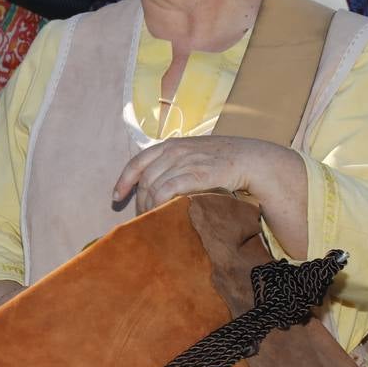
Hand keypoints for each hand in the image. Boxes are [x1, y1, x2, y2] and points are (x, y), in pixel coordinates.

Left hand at [112, 136, 287, 213]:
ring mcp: (185, 161)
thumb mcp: (193, 154)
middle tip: (140, 217)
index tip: (116, 197)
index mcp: (170, 145)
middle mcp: (174, 151)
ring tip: (150, 221)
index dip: (124, 180)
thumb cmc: (222, 160)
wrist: (251, 159)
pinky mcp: (197, 174)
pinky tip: (161, 215)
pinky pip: (168, 191)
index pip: (137, 162)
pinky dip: (160, 205)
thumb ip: (174, 163)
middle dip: (138, 201)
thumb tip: (154, 184)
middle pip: (145, 179)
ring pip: (154, 187)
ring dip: (148, 207)